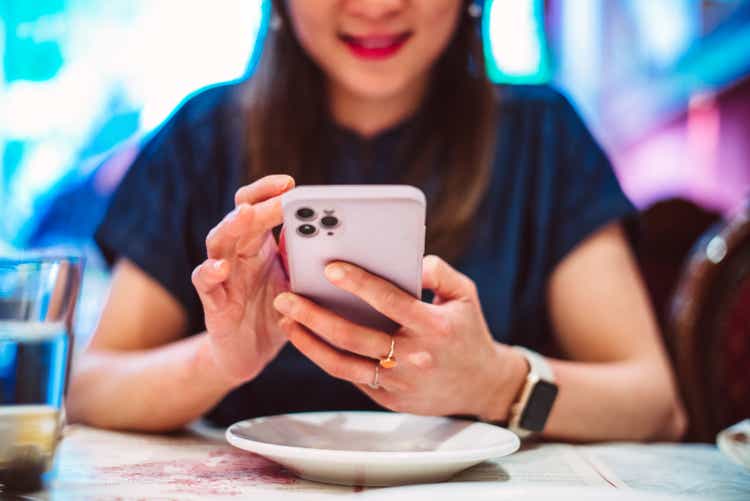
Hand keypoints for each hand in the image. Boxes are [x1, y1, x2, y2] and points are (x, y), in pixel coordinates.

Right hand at [192, 174, 294, 385]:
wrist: (251, 354)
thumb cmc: (277, 312)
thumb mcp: (299, 283)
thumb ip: (308, 259)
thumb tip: (340, 235)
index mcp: (258, 244)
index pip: (257, 205)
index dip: (269, 191)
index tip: (290, 183)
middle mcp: (237, 253)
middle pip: (240, 217)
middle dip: (260, 203)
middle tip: (279, 195)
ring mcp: (222, 275)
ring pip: (218, 241)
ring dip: (231, 226)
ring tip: (246, 215)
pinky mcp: (213, 302)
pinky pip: (205, 282)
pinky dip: (210, 273)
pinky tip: (221, 268)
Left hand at [272, 255, 525, 418]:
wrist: (482, 385)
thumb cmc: (468, 331)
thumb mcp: (465, 294)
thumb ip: (438, 271)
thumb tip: (406, 260)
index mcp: (433, 326)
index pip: (389, 301)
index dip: (358, 283)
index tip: (330, 267)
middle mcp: (414, 357)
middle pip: (353, 336)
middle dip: (314, 315)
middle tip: (286, 298)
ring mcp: (399, 383)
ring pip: (342, 364)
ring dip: (309, 341)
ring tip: (286, 320)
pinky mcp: (389, 399)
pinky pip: (351, 377)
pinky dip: (326, 358)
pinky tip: (308, 339)